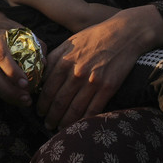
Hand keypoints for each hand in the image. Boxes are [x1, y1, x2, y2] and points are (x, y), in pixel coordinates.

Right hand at [0, 13, 32, 106]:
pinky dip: (2, 93)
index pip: (0, 55)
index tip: (26, 84)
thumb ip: (36, 44)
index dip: (12, 71)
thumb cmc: (8, 28)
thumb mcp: (22, 30)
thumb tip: (43, 64)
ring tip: (23, 101)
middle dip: (9, 90)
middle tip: (26, 98)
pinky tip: (15, 98)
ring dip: (6, 95)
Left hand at [37, 6, 158, 128]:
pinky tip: (78, 125)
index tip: (39, 111)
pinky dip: (84, 120)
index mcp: (64, 61)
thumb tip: (41, 77)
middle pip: (59, 102)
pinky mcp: (108, 88)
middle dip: (51, 117)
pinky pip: (93, 110)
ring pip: (74, 109)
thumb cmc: (95, 36)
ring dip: (65, 122)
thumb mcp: (70, 42)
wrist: (124, 33)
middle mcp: (76, 73)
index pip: (48, 89)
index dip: (42, 103)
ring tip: (59, 128)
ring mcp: (93, 81)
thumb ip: (55, 59)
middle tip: (47, 124)